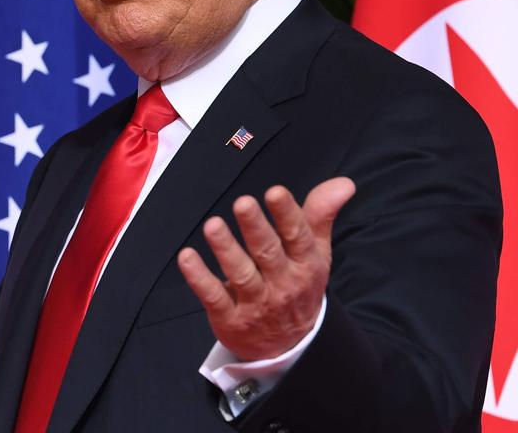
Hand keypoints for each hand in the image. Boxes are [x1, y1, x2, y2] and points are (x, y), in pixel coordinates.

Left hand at [176, 177, 355, 361]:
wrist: (292, 347)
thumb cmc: (300, 286)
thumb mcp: (316, 253)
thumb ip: (320, 215)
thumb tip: (344, 183)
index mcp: (306, 265)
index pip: (298, 237)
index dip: (287, 214)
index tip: (275, 192)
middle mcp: (283, 284)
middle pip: (268, 253)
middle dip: (255, 228)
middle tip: (242, 203)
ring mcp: (256, 303)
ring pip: (241, 274)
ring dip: (226, 249)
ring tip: (212, 226)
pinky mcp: (231, 319)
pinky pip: (214, 296)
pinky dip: (199, 278)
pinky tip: (186, 258)